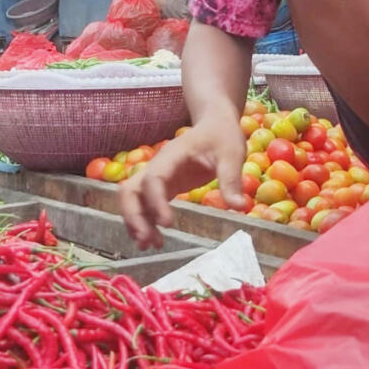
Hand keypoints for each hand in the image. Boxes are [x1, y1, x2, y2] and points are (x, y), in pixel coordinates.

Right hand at [118, 113, 245, 247]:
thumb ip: (231, 179)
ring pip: (132, 199)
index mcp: (171, 156)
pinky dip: (144, 221)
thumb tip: (238, 206)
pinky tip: (153, 239)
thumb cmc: (222, 136)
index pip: (154, 179)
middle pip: (130, 190)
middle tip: (148, 241)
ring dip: (136, 222)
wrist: (214, 123)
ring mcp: (157, 177)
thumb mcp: (231, 154)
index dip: (155, 201)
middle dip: (133, 216)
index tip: (168, 224)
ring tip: (151, 245)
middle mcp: (157, 167)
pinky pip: (144, 204)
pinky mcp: (163, 187)